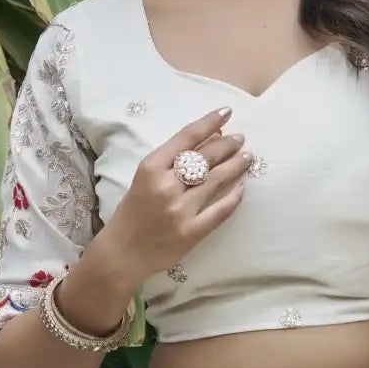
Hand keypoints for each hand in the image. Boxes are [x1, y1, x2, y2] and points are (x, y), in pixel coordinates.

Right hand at [106, 108, 250, 283]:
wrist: (121, 254)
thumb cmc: (131, 214)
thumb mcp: (143, 180)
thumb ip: (170, 163)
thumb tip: (208, 141)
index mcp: (150, 168)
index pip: (186, 137)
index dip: (210, 122)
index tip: (226, 112)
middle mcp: (166, 186)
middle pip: (205, 157)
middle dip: (227, 144)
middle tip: (240, 139)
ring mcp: (180, 210)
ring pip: (217, 180)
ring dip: (236, 165)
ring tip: (247, 157)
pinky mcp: (191, 232)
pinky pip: (220, 210)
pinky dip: (234, 197)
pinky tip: (242, 188)